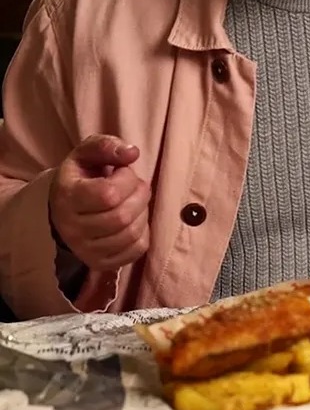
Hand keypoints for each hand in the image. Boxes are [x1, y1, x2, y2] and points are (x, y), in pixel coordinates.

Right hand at [49, 134, 149, 270]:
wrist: (64, 208)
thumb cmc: (81, 176)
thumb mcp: (88, 152)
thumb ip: (108, 146)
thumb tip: (133, 153)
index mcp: (67, 197)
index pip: (108, 194)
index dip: (126, 179)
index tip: (123, 171)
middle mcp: (72, 228)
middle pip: (122, 217)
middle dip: (140, 195)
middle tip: (137, 185)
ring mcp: (85, 250)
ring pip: (131, 234)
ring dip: (143, 213)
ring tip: (136, 201)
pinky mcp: (100, 263)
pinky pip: (136, 251)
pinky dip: (144, 233)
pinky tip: (135, 219)